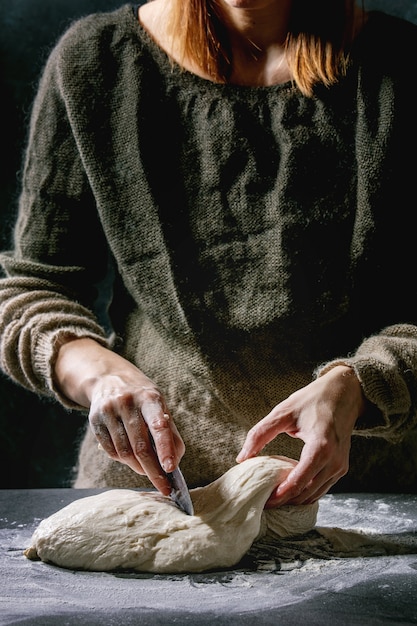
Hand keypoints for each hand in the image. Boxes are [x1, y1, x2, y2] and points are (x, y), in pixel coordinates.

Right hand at [55, 337, 184, 494]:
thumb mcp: (158, 405)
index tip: (171, 468)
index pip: (158, 426)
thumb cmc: (141, 396)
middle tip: (163, 487)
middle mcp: (127, 402)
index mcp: (149, 397)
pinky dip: (123, 461)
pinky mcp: (95, 420)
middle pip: (140, 446)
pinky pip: (110, 451)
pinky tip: (130, 459)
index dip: (165, 449)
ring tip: (147, 471)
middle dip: (153, 470)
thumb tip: (176, 461)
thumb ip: (169, 431)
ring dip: (138, 468)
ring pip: (124, 452)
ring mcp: (108, 411)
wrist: (109, 378)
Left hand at [236, 366, 364, 505]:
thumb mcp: (283, 412)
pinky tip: (289, 490)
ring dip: (295, 500)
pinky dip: (306, 493)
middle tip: (264, 503)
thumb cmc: (312, 400)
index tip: (263, 501)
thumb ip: (260, 433)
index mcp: (321, 447)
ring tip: (274, 500)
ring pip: (315, 495)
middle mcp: (334, 461)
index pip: (298, 481)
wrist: (343, 394)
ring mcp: (340, 467)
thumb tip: (242, 457)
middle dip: (285, 501)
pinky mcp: (341, 468)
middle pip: (306, 493)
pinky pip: (322, 488)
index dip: (280, 495)